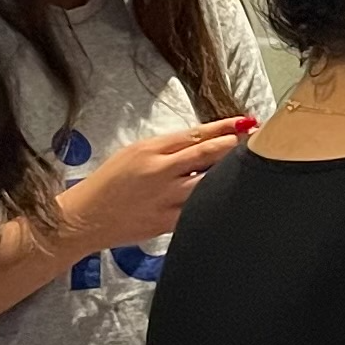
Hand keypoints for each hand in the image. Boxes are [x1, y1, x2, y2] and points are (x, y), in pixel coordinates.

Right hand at [60, 119, 252, 258]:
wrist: (85, 218)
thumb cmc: (108, 184)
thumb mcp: (133, 153)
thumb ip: (167, 148)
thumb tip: (203, 142)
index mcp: (151, 150)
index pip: (197, 135)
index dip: (225, 128)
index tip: (246, 122)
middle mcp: (160, 172)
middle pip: (209, 156)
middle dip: (236, 147)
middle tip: (259, 141)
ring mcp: (165, 198)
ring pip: (209, 183)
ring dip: (230, 175)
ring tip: (250, 168)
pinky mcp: (167, 222)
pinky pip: (198, 210)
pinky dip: (215, 202)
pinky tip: (230, 198)